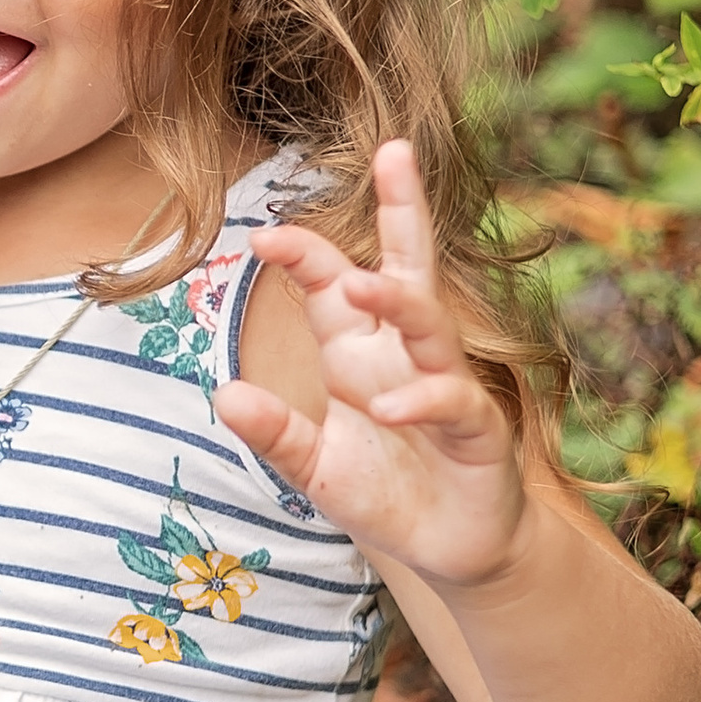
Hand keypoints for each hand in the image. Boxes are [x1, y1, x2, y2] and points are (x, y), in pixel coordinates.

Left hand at [214, 139, 531, 592]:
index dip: (307, 257)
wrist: (453, 549)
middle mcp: (406, 355)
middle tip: (395, 152)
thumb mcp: (314, 466)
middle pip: (408, 269)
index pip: (335, 287)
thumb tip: (222, 394)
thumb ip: (274, 433)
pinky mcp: (478, 430)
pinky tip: (389, 405)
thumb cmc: (386, 494)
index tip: (264, 233)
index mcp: (361, 353)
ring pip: (431, 325)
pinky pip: (451, 402)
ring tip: (359, 284)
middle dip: (404, 209)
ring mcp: (447, 385)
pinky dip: (420, 399)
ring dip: (397, 302)